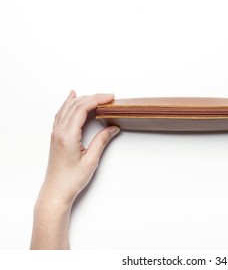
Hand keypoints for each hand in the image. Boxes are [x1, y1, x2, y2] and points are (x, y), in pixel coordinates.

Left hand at [31, 91, 119, 248]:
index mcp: (67, 135)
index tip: (110, 98)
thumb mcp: (91, 160)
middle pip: (75, 105)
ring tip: (96, 96)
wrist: (56, 191)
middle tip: (108, 97)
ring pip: (67, 108)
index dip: (97, 100)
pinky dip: (68, 104)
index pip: (82, 109)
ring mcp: (56, 133)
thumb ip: (102, 141)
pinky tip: (72, 98)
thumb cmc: (71, 179)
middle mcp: (59, 131)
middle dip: (93, 97)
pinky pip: (61, 114)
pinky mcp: (56, 136)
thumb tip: (112, 127)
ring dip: (82, 99)